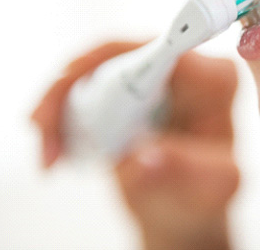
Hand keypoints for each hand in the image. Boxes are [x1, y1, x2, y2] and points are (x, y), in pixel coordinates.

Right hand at [32, 42, 239, 249]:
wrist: (184, 211)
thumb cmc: (205, 197)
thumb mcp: (210, 188)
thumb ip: (184, 170)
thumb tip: (142, 158)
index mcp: (215, 81)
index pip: (161, 49)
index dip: (112, 56)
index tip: (70, 73)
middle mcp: (187, 68)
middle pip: (115, 54)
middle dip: (68, 89)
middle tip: (44, 133)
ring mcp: (155, 75)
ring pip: (90, 70)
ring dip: (58, 107)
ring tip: (49, 154)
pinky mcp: (131, 88)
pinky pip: (86, 87)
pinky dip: (62, 114)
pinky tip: (53, 148)